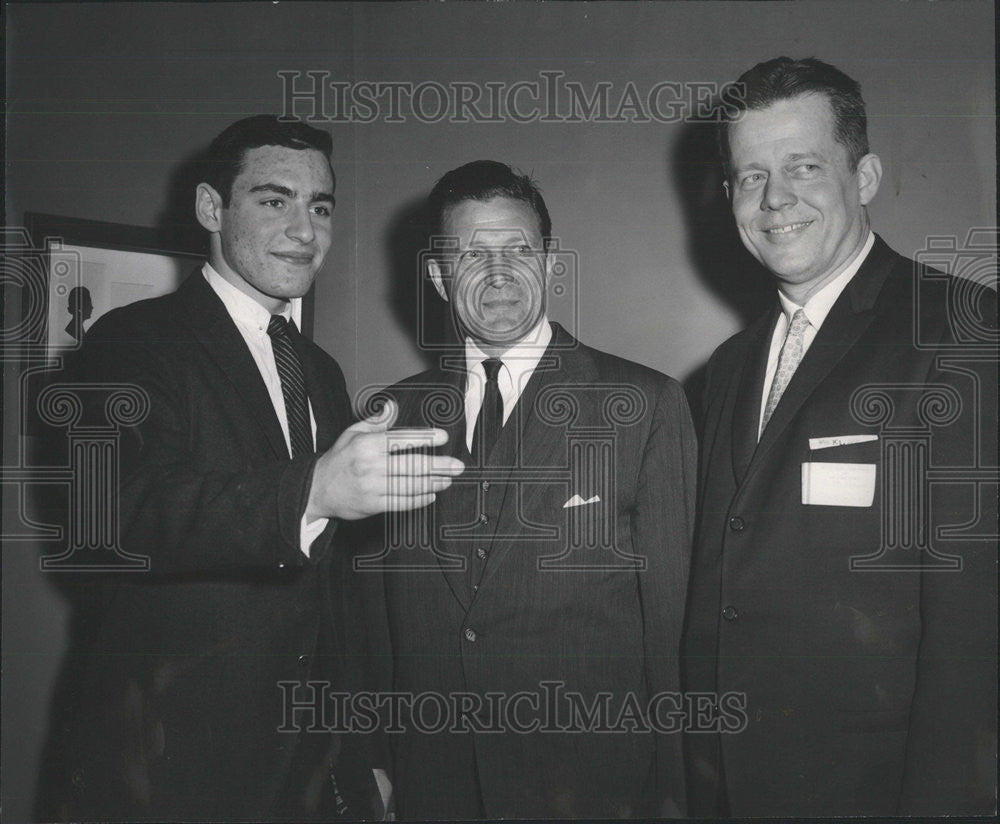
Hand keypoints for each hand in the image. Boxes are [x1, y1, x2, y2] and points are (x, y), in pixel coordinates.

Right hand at [306, 399, 463, 519]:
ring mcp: (372, 487)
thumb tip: (392, 407)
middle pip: (411, 465)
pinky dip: (419, 500)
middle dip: (439, 465)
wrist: (317, 489)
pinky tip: (431, 494)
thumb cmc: (339, 459)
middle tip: (457, 465)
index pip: (401, 439)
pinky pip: (402, 503)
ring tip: (448, 479)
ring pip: (410, 485)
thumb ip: (376, 422)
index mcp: (367, 444)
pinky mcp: (373, 506)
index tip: (443, 437)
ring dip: (433, 483)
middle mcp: (371, 465)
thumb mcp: (352, 433)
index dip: (424, 438)